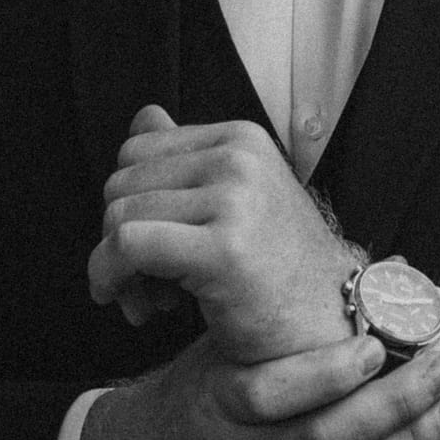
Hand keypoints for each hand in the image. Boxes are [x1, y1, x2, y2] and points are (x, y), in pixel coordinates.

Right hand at [78, 330, 439, 439]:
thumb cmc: (198, 398)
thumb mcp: (218, 353)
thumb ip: (277, 332)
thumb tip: (372, 280)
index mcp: (214, 401)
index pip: (268, 393)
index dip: (327, 373)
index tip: (376, 345)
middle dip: (393, 405)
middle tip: (438, 371)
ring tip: (439, 413)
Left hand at [88, 105, 361, 361]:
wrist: (329, 324)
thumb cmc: (275, 270)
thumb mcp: (233, 201)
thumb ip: (186, 157)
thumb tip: (143, 115)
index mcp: (240, 139)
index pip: (135, 152)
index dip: (127, 203)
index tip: (146, 251)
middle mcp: (238, 159)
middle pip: (120, 185)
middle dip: (115, 240)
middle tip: (145, 287)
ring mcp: (234, 201)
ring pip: (118, 216)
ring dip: (115, 271)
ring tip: (152, 302)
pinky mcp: (223, 249)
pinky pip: (128, 246)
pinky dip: (111, 278)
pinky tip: (136, 310)